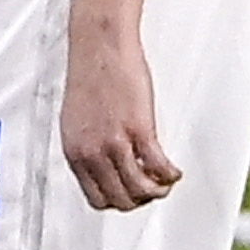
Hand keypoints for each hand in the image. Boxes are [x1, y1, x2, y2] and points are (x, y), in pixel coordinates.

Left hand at [61, 16, 181, 212]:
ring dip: (159, 190)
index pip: (97, 198)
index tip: (131, 195)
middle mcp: (92, 152)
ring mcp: (115, 143)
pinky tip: (174, 170)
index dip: (118, 202)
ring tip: (167, 181)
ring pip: (141, 190)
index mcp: (75, 152)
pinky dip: (171, 174)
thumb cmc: (90, 75)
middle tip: (153, 190)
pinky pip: (158, 167)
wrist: (99, 47)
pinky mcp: (139, 130)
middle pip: (121, 200)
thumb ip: (87, 146)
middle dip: (141, 200)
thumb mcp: (77, 120)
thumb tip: (102, 164)